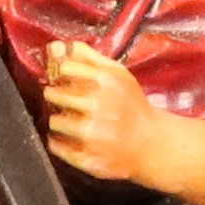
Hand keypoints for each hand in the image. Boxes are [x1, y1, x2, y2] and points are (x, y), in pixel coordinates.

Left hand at [43, 42, 159, 183]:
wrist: (150, 144)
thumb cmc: (131, 105)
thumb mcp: (117, 74)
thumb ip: (86, 56)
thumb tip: (54, 46)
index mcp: (105, 82)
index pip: (64, 68)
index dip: (61, 73)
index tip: (65, 79)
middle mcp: (97, 107)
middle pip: (54, 94)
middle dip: (56, 96)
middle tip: (67, 101)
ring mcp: (92, 135)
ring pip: (54, 122)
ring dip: (58, 121)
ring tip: (70, 121)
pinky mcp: (88, 158)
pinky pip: (56, 147)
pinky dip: (59, 142)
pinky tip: (70, 138)